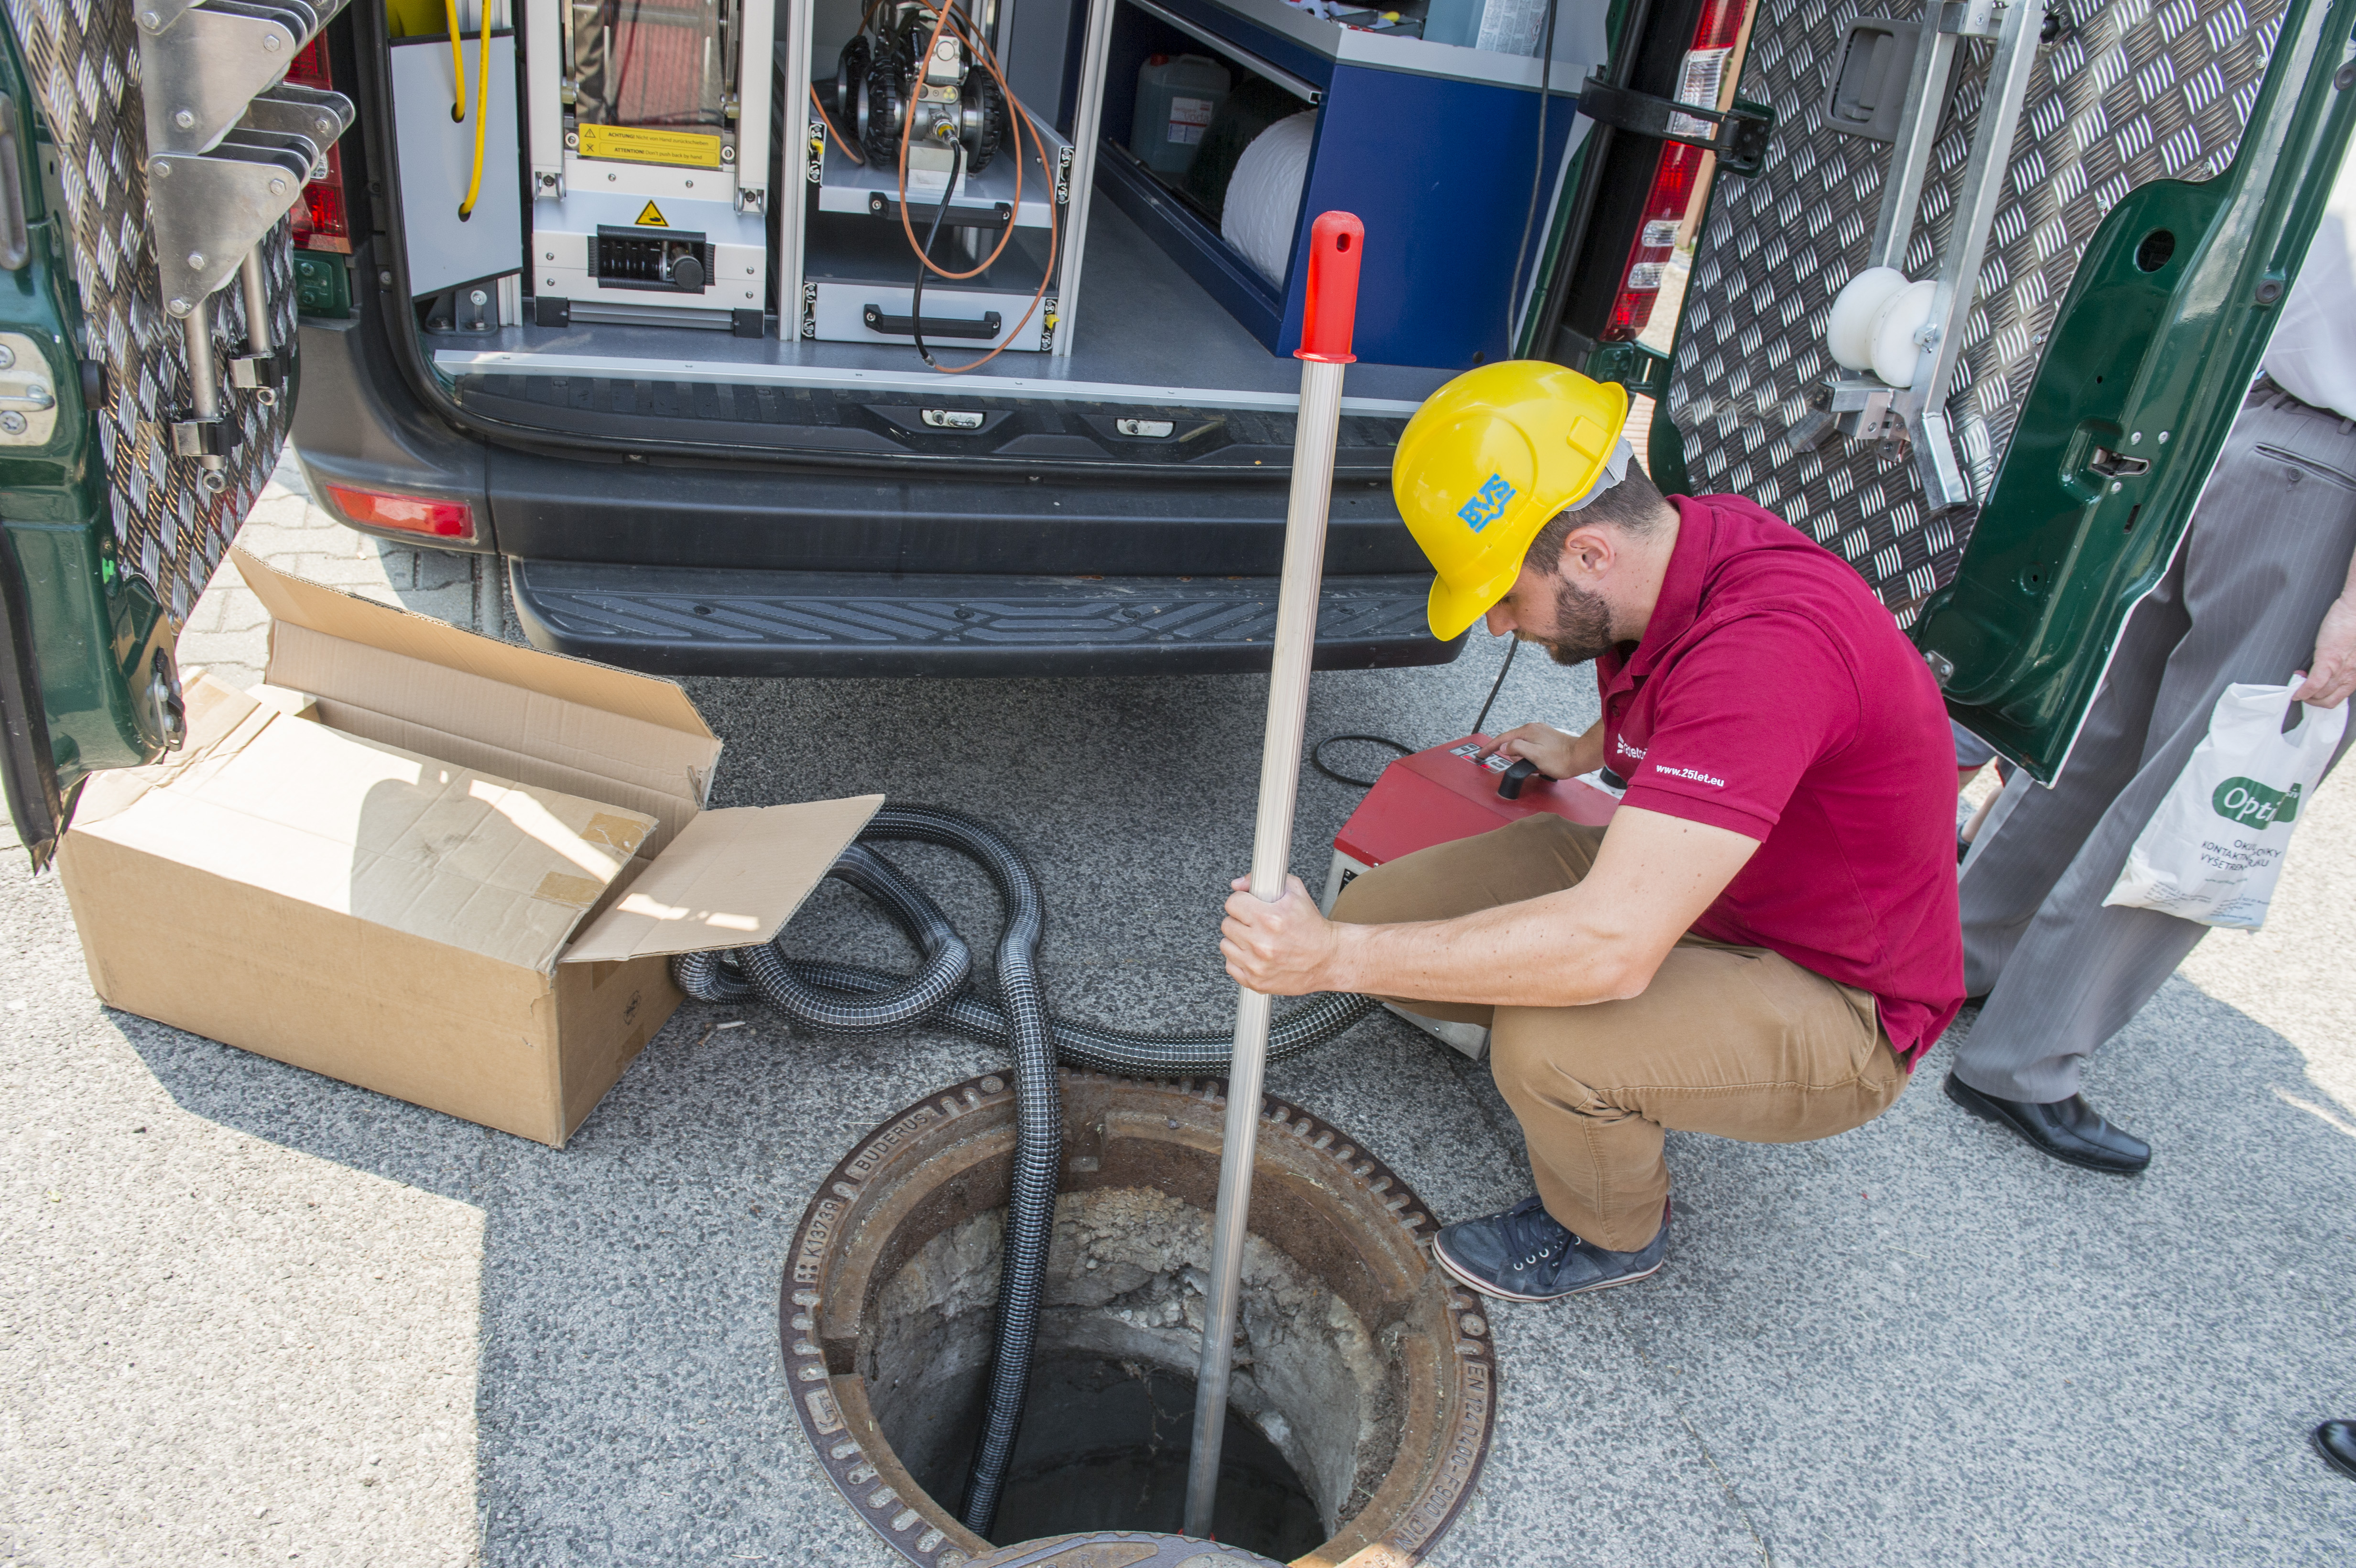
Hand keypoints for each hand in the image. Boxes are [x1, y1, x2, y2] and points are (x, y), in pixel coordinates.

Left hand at [1220, 875, 1338, 995]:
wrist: (1328, 959)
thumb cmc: (1313, 928)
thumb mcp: (1295, 893)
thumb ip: (1264, 881)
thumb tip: (1238, 884)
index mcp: (1269, 918)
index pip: (1232, 903)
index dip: (1241, 902)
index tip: (1248, 906)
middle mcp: (1261, 943)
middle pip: (1227, 924)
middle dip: (1240, 921)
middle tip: (1255, 924)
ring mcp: (1257, 965)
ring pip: (1226, 945)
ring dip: (1238, 941)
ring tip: (1255, 939)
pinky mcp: (1255, 981)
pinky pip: (1231, 965)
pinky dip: (1240, 960)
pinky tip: (1255, 955)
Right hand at [1477, 721, 1581, 778]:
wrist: (1581, 757)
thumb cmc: (1561, 759)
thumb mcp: (1534, 755)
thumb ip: (1517, 748)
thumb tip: (1505, 746)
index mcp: (1528, 731)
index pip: (1502, 738)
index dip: (1489, 747)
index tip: (1481, 754)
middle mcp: (1533, 729)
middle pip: (1512, 742)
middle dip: (1513, 756)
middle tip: (1524, 766)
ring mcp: (1540, 733)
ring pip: (1522, 746)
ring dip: (1524, 758)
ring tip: (1536, 767)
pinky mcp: (1546, 740)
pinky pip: (1531, 748)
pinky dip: (1530, 756)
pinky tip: (1539, 765)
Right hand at [2293, 595, 2355, 707]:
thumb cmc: (2354, 626)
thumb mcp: (2353, 653)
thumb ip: (2343, 665)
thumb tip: (2328, 674)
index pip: (2338, 698)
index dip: (2322, 700)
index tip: (2313, 695)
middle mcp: (2350, 675)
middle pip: (2328, 700)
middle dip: (2312, 700)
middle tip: (2302, 693)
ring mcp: (2339, 670)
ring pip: (2320, 695)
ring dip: (2305, 695)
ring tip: (2297, 686)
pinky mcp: (2328, 660)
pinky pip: (2314, 683)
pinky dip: (2303, 690)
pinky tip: (2296, 689)